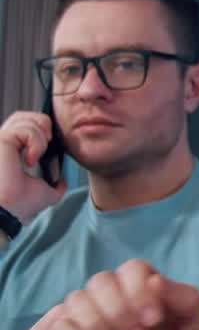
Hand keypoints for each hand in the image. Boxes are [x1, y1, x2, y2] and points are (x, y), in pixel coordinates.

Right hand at [0, 110, 65, 224]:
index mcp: (11, 154)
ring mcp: (0, 142)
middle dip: (43, 127)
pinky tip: (31, 160)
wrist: (8, 212)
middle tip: (46, 147)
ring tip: (37, 156)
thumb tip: (61, 183)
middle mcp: (3, 145)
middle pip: (24, 116)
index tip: (50, 146)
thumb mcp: (44, 194)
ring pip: (25, 119)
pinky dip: (35, 142)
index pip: (25, 127)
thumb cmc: (18, 206)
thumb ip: (55, 187)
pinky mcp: (0, 141)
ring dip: (40, 137)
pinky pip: (25, 129)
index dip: (42, 129)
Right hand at [48, 260, 198, 329]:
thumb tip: (152, 279)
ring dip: (96, 326)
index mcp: (154, 295)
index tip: (154, 321)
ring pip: (74, 302)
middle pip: (100, 282)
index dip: (137, 289)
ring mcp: (98, 328)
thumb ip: (185, 300)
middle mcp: (122, 306)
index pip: (133, 269)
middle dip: (116, 310)